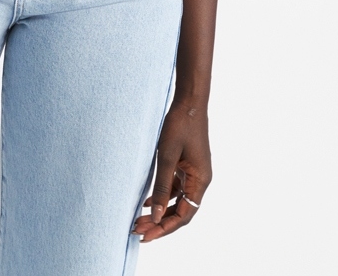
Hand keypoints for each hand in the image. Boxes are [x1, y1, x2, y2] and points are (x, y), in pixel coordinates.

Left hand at [131, 101, 211, 242]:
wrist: (189, 102)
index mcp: (200, 181)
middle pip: (181, 212)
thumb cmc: (180, 125)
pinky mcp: (187, 166)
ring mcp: (194, 174)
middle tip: (137, 231)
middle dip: (160, 223)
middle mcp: (200, 181)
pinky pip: (176, 189)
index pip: (184, 216)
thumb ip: (163, 187)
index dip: (165, 228)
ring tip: (139, 220)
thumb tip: (157, 215)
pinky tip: (147, 201)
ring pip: (177, 202)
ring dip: (160, 212)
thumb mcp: (167, 156)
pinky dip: (163, 197)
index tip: (146, 236)